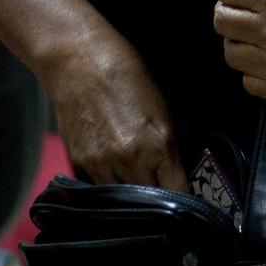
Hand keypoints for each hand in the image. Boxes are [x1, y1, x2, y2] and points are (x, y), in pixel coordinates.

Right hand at [41, 36, 186, 190]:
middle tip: (161, 196)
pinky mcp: (79, 162)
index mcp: (159, 143)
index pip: (178, 192)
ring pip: (120, 201)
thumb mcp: (161, 107)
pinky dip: (106, 187)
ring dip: (130, 197)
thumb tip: (177, 172)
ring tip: (134, 184)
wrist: (78, 61)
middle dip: (157, 203)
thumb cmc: (126, 74)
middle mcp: (131, 159)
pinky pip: (96, 188)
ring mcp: (102, 164)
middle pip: (149, 204)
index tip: (187, 204)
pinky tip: (111, 173)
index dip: (185, 200)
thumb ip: (169, 144)